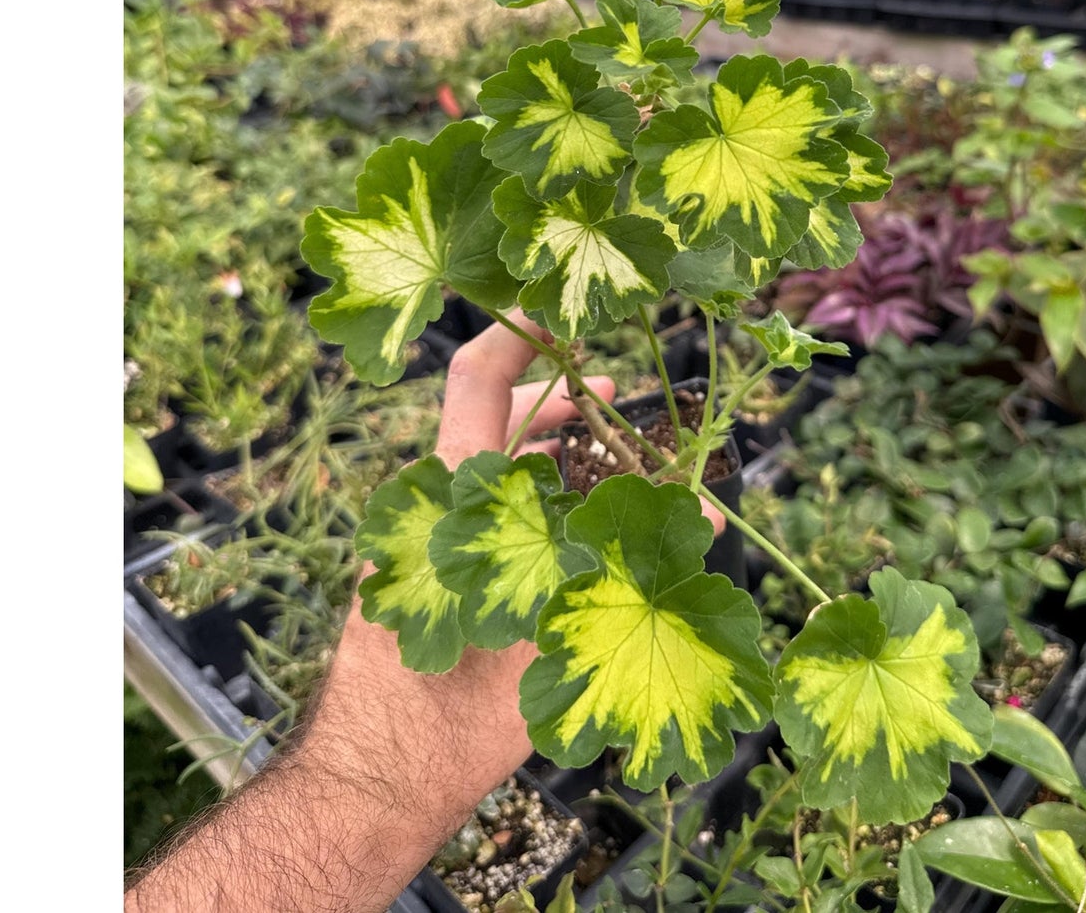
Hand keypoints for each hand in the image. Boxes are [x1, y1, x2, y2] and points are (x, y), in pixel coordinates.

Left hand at [303, 310, 614, 804]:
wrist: (377, 778)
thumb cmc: (460, 708)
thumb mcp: (556, 624)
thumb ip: (632, 560)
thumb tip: (708, 515)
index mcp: (455, 494)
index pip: (479, 377)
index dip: (520, 328)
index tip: (567, 309)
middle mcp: (435, 502)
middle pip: (494, 418)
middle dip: (560, 399)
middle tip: (615, 401)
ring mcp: (427, 537)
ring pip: (491, 468)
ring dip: (550, 455)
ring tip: (605, 461)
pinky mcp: (429, 573)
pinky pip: (481, 512)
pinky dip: (529, 503)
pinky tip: (571, 527)